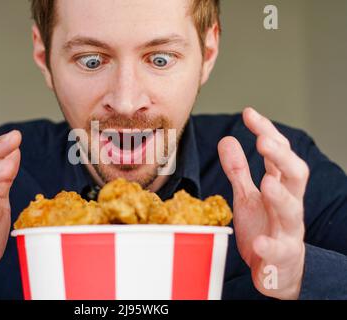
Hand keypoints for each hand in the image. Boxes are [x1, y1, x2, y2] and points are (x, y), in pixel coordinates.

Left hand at [218, 108, 308, 298]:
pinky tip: (261, 242)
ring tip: (268, 183)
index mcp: (280, 187)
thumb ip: (239, 170)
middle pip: (295, 176)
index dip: (267, 132)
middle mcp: (288, 204)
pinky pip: (279, 251)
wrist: (278, 269)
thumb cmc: (264, 226)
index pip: (278, 154)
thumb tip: (227, 139)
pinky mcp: (280, 255)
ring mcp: (287, 230)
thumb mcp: (248, 195)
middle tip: (264, 141)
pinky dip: (271, 246)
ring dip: (281, 197)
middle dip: (282, 157)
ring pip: (292, 211)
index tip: (249, 113)